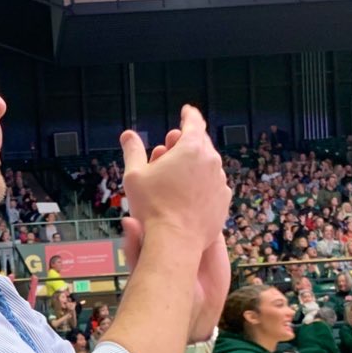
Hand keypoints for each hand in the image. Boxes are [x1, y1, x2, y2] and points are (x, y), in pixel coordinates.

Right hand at [120, 106, 229, 252]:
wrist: (175, 241)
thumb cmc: (152, 207)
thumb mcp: (135, 175)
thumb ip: (133, 151)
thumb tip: (128, 134)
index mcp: (191, 148)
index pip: (194, 122)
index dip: (188, 114)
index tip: (186, 111)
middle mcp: (211, 162)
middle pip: (202, 143)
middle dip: (188, 141)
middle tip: (174, 143)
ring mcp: (220, 182)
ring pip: (208, 165)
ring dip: (195, 164)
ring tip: (178, 172)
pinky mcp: (223, 201)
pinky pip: (213, 185)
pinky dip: (203, 183)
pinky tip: (190, 192)